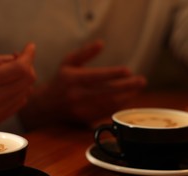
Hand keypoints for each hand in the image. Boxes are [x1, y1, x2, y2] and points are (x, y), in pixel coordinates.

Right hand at [0, 43, 35, 138]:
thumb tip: (10, 58)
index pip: (20, 68)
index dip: (29, 55)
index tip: (29, 46)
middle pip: (28, 79)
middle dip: (28, 64)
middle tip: (17, 56)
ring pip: (27, 90)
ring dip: (25, 77)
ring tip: (11, 69)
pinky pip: (21, 102)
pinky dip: (21, 90)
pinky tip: (10, 84)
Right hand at [20, 40, 145, 129]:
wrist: (46, 106)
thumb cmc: (61, 80)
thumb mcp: (68, 62)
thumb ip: (85, 52)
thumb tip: (101, 44)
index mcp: (72, 79)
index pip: (96, 76)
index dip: (113, 74)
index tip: (128, 71)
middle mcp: (76, 95)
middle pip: (106, 91)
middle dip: (126, 86)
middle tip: (142, 81)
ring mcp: (80, 109)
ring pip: (108, 104)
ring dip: (125, 97)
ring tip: (137, 89)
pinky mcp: (84, 119)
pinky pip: (105, 113)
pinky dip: (118, 106)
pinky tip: (127, 99)